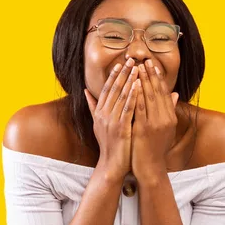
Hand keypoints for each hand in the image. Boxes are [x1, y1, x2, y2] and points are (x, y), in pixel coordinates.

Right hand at [84, 58, 140, 180]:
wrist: (111, 165)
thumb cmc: (108, 145)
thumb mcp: (97, 124)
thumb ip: (93, 107)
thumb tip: (85, 91)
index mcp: (99, 113)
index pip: (106, 90)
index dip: (113, 76)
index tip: (119, 63)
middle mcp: (103, 115)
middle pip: (113, 89)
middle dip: (122, 73)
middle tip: (130, 59)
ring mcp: (111, 121)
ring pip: (121, 96)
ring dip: (129, 80)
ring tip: (136, 68)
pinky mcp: (121, 128)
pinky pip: (128, 109)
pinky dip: (132, 96)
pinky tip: (138, 86)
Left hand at [131, 60, 178, 180]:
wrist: (150, 168)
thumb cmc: (155, 149)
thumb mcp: (166, 129)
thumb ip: (169, 111)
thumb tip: (175, 93)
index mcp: (170, 117)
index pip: (164, 93)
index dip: (158, 77)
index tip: (152, 65)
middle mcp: (165, 118)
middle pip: (157, 92)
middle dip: (150, 74)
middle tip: (144, 59)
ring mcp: (155, 124)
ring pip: (149, 97)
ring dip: (143, 80)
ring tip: (138, 66)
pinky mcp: (144, 129)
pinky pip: (140, 108)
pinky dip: (136, 95)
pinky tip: (132, 85)